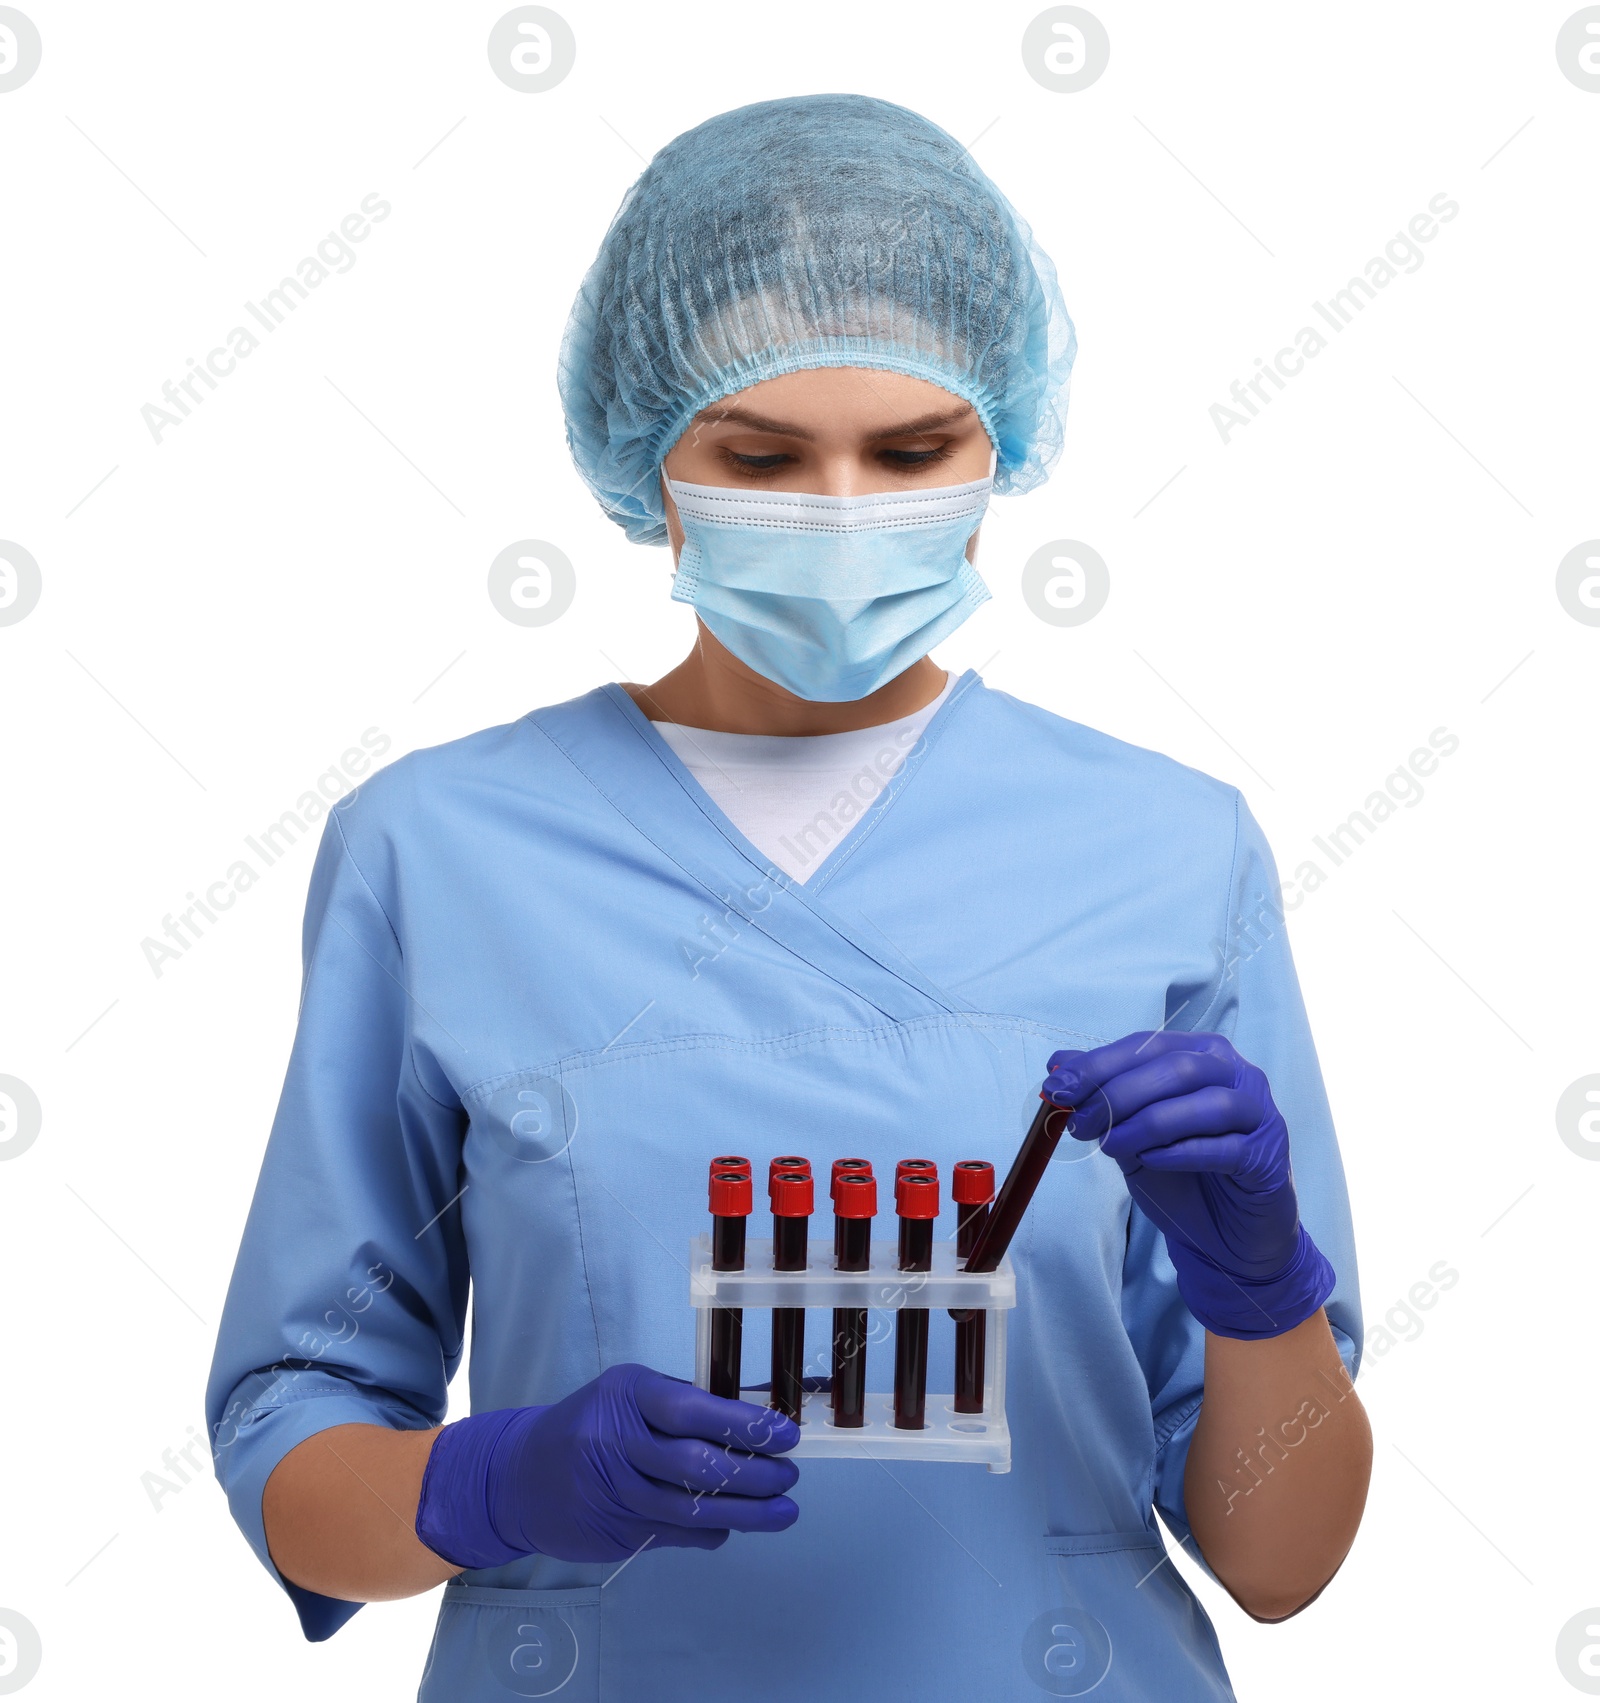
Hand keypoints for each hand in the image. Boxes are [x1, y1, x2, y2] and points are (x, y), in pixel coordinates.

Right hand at [416, 1364, 800, 1567]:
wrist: (518, 1476)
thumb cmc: (591, 1422)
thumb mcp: (626, 1394)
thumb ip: (680, 1404)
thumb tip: (753, 1421)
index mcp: (626, 1396)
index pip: (692, 1411)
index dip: (743, 1425)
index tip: (785, 1435)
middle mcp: (617, 1443)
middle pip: (697, 1465)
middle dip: (754, 1474)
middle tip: (790, 1476)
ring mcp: (614, 1493)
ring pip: (691, 1508)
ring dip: (746, 1513)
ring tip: (784, 1511)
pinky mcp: (615, 1533)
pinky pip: (676, 1534)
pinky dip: (711, 1531)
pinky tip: (734, 1525)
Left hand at [1043, 1032, 1333, 1338]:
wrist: (1226, 1239)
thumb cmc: (1181, 1177)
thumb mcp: (1130, 1133)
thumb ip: (1101, 1096)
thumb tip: (1057, 1064)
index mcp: (1203, 1054)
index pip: (1147, 1046)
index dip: (1099, 1064)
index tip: (1057, 1087)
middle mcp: (1238, 1075)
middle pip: (1176, 1067)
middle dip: (1118, 1093)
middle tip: (1079, 1123)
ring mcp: (1259, 1114)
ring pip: (1204, 1102)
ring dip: (1147, 1123)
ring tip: (1109, 1147)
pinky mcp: (1268, 1158)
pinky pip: (1225, 1147)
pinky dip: (1181, 1152)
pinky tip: (1150, 1162)